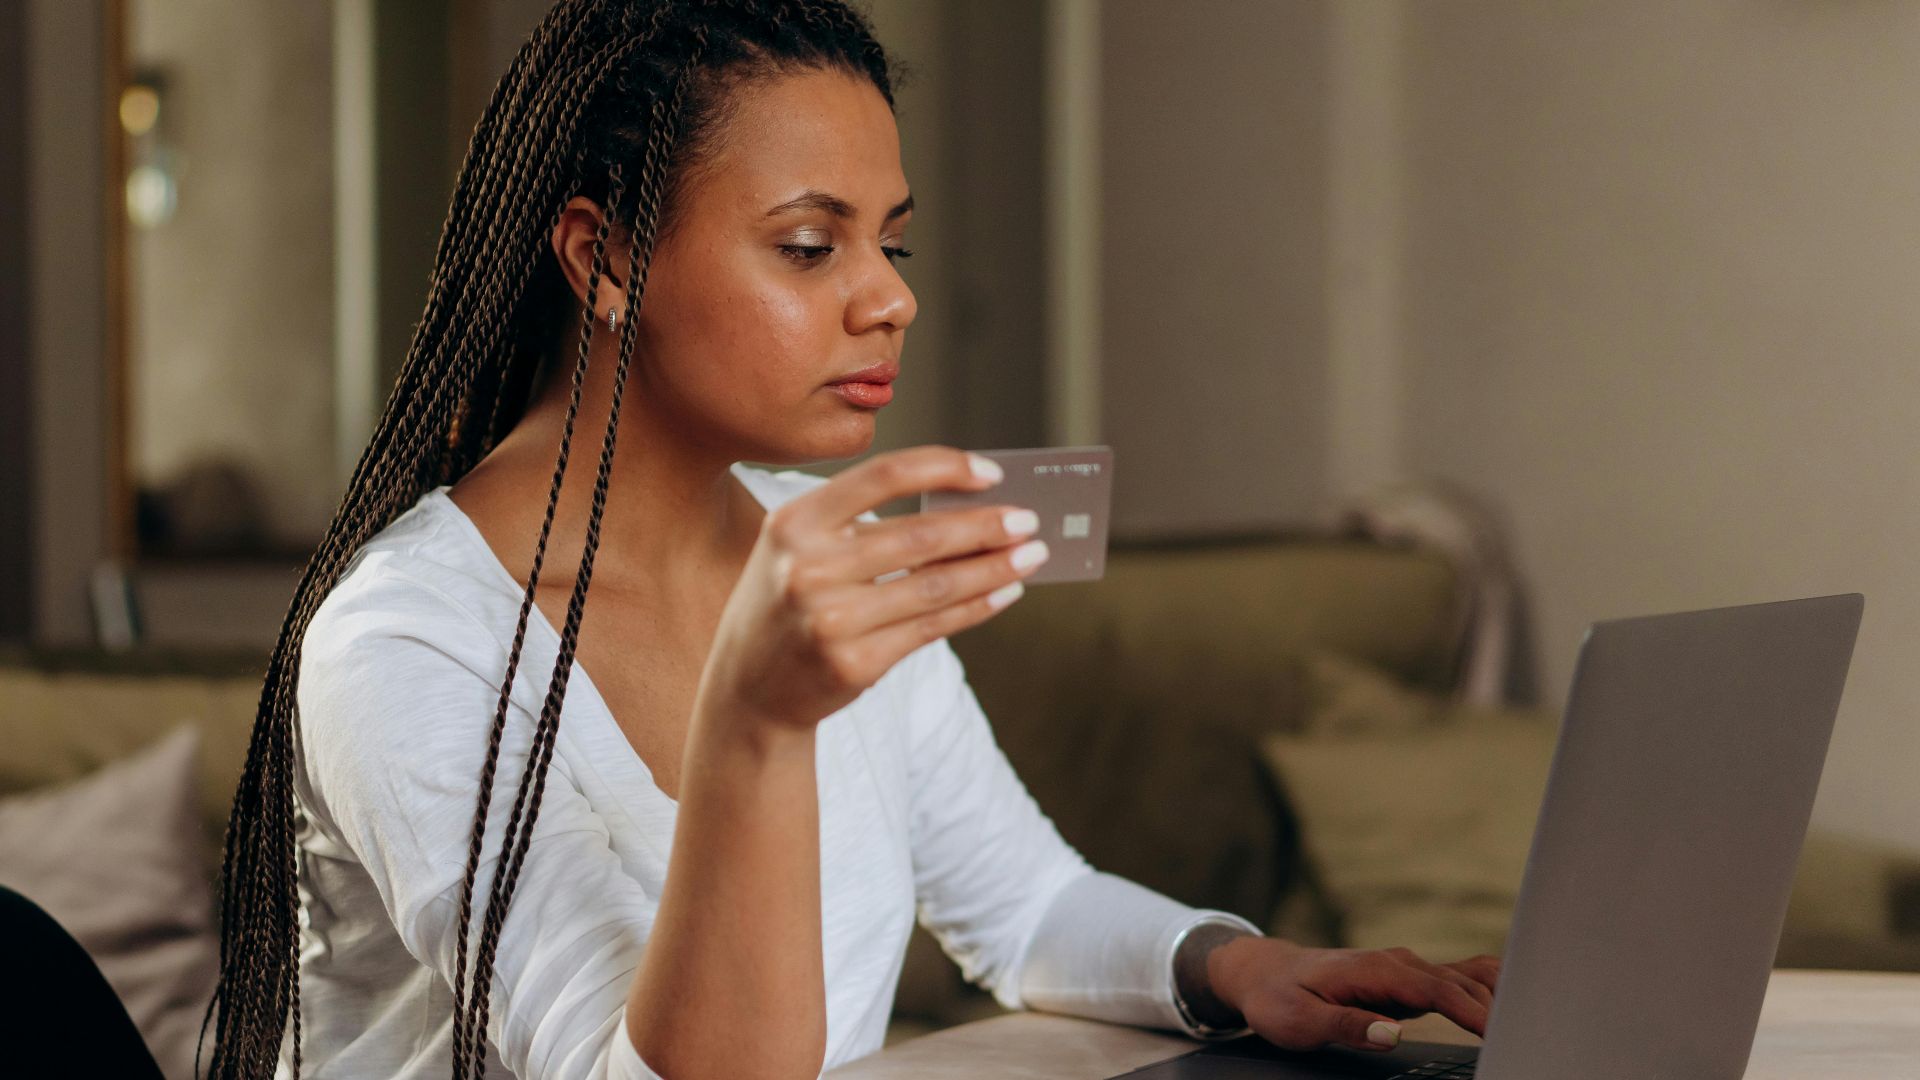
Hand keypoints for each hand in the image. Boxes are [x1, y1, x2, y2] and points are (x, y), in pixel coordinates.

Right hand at [694, 445, 1047, 736]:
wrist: (746, 691)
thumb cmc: (787, 604)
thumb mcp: (801, 551)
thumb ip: (863, 526)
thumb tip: (966, 508)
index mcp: (795, 522)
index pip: (884, 475)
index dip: (944, 467)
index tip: (990, 472)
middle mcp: (808, 567)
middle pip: (921, 536)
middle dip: (986, 526)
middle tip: (1029, 520)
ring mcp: (830, 619)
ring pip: (935, 585)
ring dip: (994, 569)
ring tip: (1030, 555)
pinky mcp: (854, 663)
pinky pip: (932, 628)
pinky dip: (977, 608)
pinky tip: (1003, 593)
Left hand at [1208, 937, 1500, 1052]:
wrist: (1264, 971)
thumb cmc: (1278, 996)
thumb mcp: (1299, 1019)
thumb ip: (1347, 1024)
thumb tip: (1391, 1033)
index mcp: (1374, 969)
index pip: (1436, 989)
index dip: (1471, 1011)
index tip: (1499, 1032)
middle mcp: (1398, 963)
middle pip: (1462, 984)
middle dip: (1499, 1007)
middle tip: (1529, 1037)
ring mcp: (1406, 969)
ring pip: (1466, 979)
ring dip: (1500, 997)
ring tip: (1533, 1022)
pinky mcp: (1409, 981)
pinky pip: (1457, 981)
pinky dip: (1487, 990)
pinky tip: (1513, 1001)